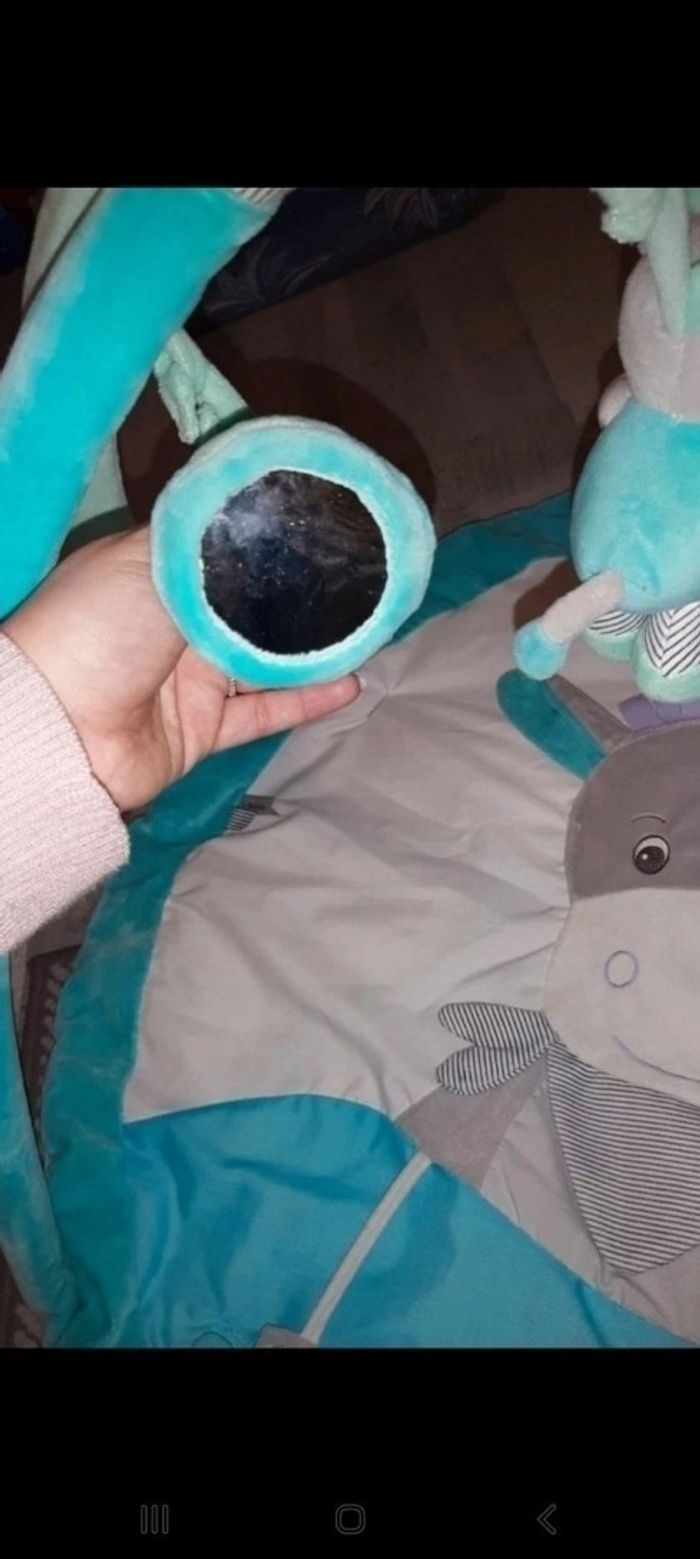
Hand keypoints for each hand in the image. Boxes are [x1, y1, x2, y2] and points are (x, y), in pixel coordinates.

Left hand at [3, 525, 360, 811]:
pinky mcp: (201, 727)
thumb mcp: (152, 562)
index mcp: (155, 568)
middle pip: (251, 602)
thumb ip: (217, 547)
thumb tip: (275, 522)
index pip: (223, 544)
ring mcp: (188, 676)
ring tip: (369, 627)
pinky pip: (263, 711)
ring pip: (266, 657)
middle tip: (362, 578)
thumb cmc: (99, 627)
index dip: (271, 536)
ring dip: (314, 646)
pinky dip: (306, 700)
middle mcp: (174, 619)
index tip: (327, 526)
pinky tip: (350, 682)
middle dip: (302, 592)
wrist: (59, 731)